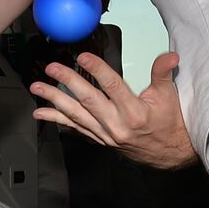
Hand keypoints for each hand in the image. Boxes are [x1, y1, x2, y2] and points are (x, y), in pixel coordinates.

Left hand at [30, 51, 197, 168]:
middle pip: (88, 100)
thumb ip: (163, 73)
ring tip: (38, 87)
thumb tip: (170, 55)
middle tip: (52, 68)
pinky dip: (57, 119)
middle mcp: (117, 125)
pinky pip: (75, 128)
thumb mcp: (169, 95)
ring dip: (55, 100)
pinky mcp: (99, 139)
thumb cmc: (169, 121)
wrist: (168, 153)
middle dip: (68, 82)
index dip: (97, 70)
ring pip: (76, 115)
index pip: (112, 86)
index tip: (83, 56)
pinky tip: (41, 112)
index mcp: (134, 112)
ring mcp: (105, 134)